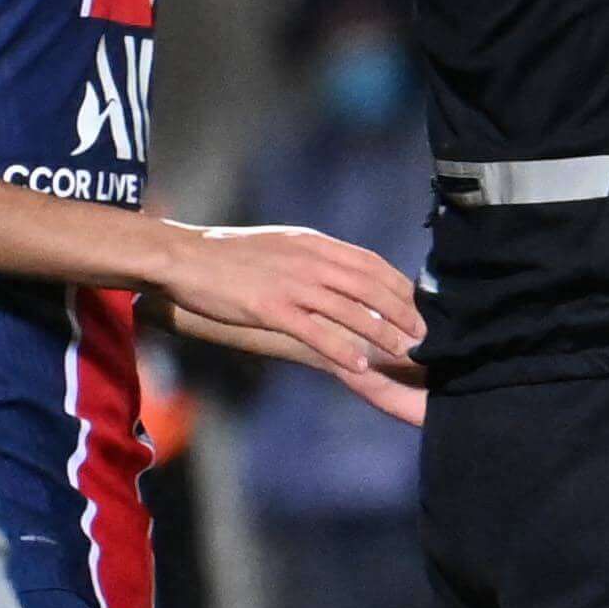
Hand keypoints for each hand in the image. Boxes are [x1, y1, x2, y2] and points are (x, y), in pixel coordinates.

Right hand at [154, 222, 421, 395]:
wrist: (184, 257)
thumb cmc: (230, 254)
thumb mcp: (281, 245)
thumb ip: (312, 256)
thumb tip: (342, 270)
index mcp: (313, 243)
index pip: (370, 262)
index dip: (399, 285)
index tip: (419, 304)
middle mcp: (309, 260)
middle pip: (369, 286)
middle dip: (401, 312)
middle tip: (424, 334)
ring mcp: (291, 283)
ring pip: (350, 310)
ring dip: (382, 333)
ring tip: (404, 353)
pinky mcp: (271, 307)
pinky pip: (315, 331)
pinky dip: (342, 348)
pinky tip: (359, 364)